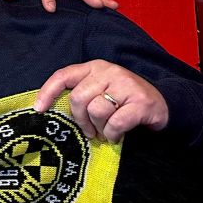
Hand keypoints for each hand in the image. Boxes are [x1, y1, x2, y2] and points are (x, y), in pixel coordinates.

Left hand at [35, 59, 168, 141]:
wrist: (163, 103)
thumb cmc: (124, 100)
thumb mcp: (100, 90)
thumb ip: (81, 94)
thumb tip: (49, 111)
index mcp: (94, 68)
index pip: (63, 76)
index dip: (47, 92)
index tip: (38, 110)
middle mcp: (108, 71)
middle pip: (78, 98)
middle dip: (80, 120)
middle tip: (89, 131)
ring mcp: (126, 85)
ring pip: (96, 111)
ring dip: (99, 128)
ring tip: (106, 132)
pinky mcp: (141, 102)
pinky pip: (115, 123)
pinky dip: (113, 134)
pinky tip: (117, 135)